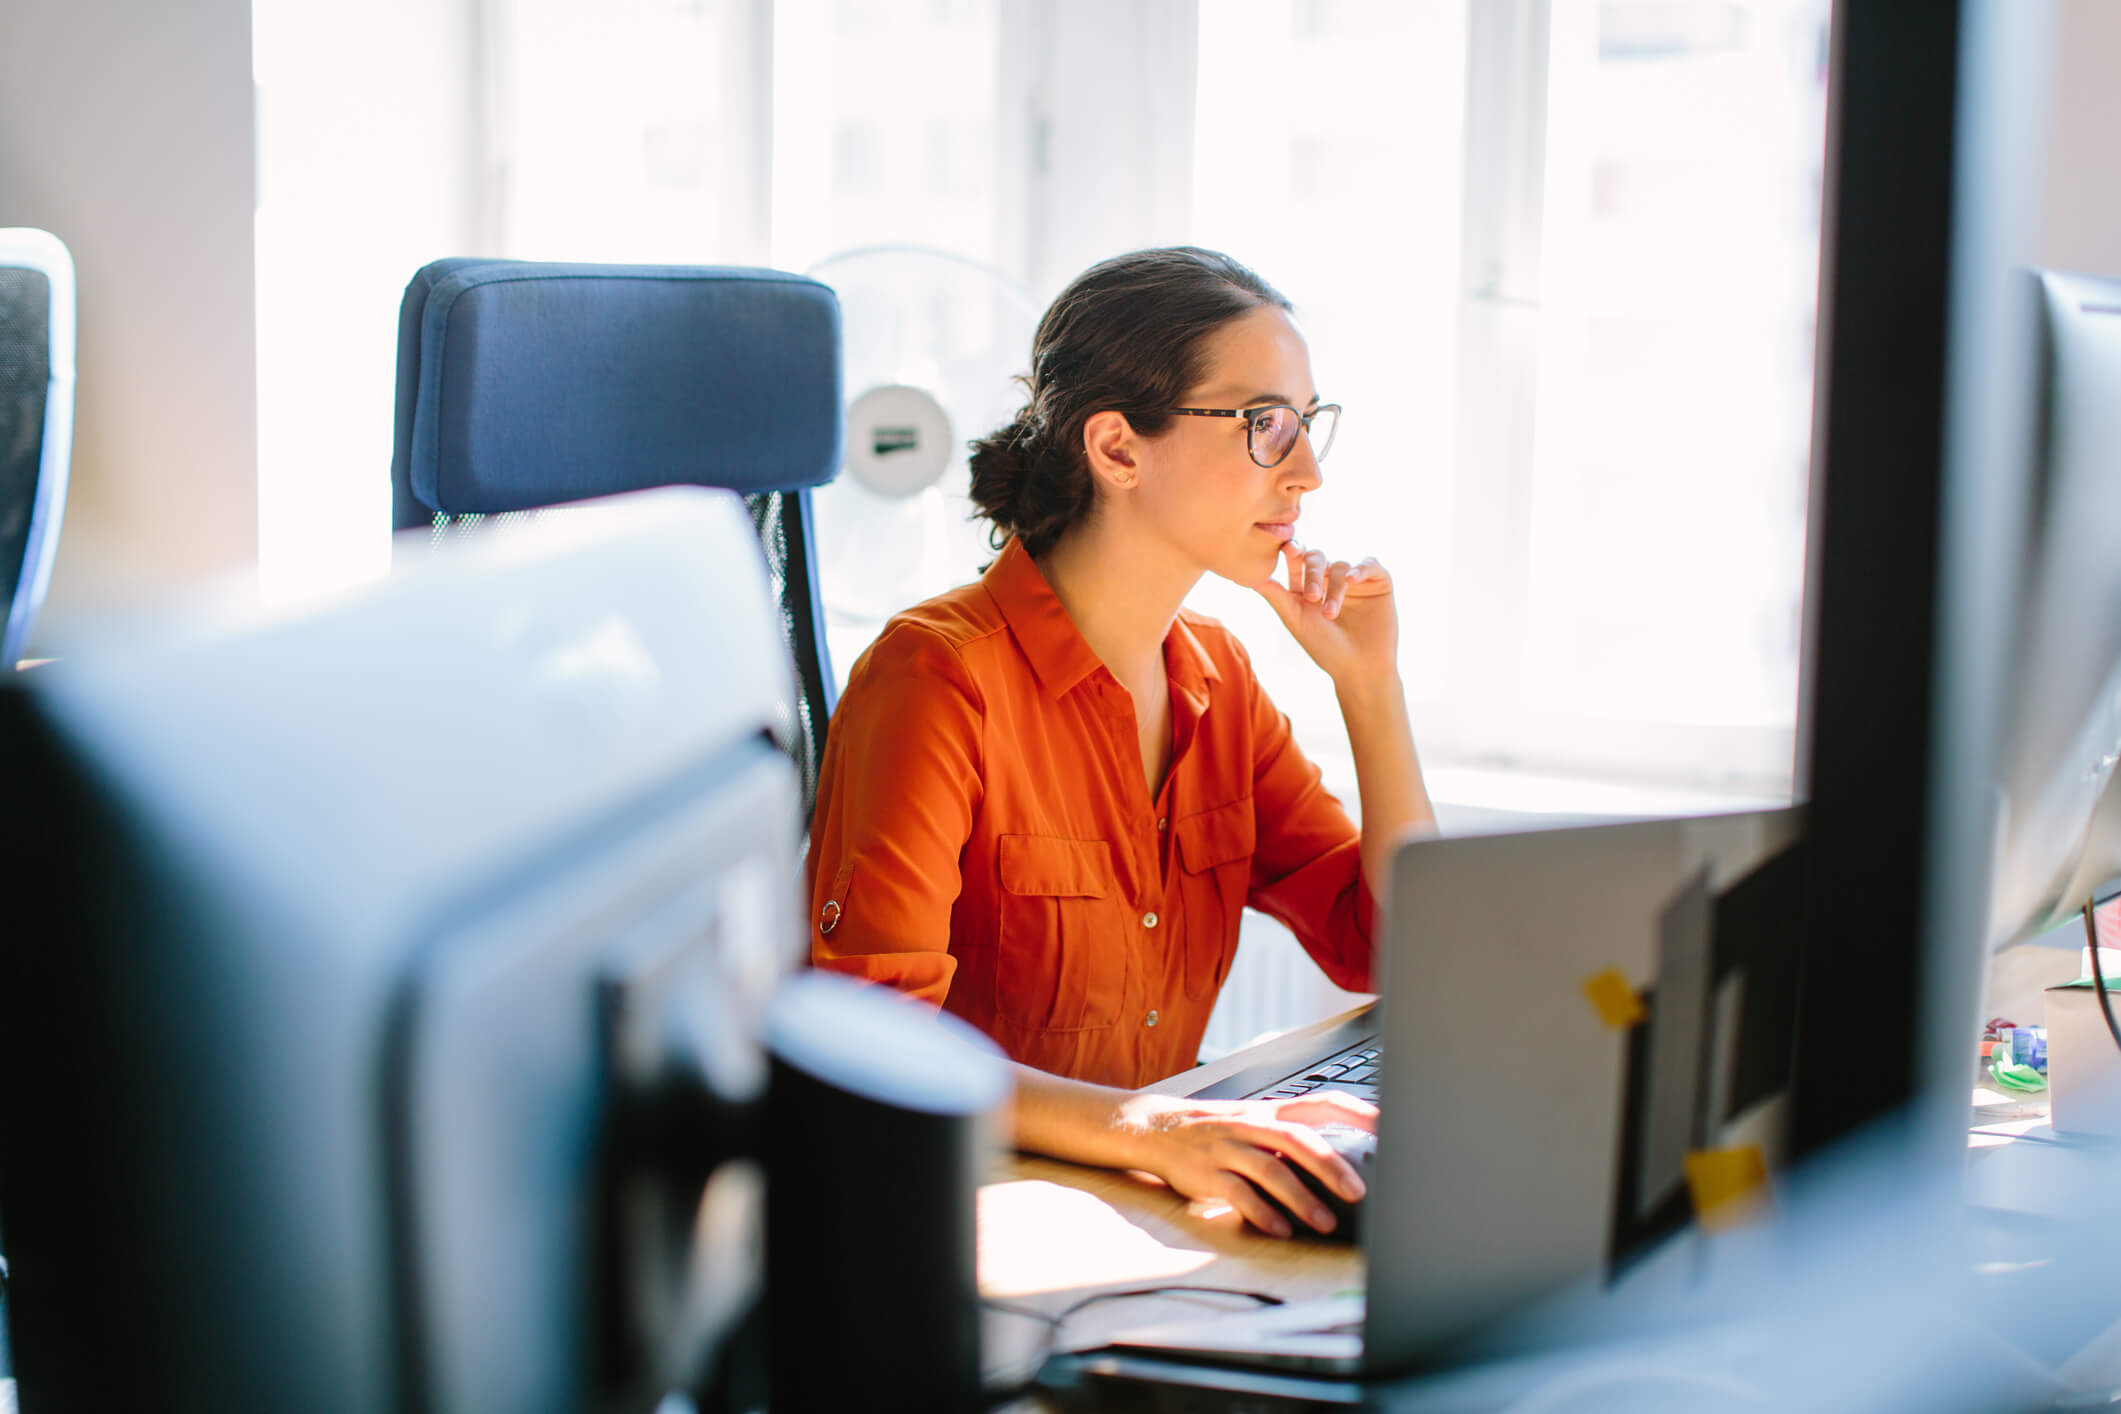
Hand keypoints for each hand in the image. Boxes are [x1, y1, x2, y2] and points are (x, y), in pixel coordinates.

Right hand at [1110, 1090, 1375, 1237]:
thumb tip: (1345, 1163)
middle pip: (1297, 1139)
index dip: (1355, 1112)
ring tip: (1324, 1222)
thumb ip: (1292, 1139)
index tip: (1388, 1127)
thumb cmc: (1217, 1132)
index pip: (1320, 1103)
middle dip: (1330, 1166)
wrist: (1155, 1128)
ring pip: (1269, 1169)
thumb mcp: (1255, 1124)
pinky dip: (1260, 1212)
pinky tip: (1280, 1229)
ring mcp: (1227, 1149)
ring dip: (1300, 1198)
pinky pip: (1237, 1193)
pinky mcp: (1206, 1175)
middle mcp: (1251, 1125)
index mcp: (1269, 1112)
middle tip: (1358, 1192)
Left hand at [1252, 540, 1397, 688]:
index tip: (1288, 548)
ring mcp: (1354, 579)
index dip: (1292, 549)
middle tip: (1310, 596)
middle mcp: (1329, 578)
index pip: (1297, 559)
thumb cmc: (1325, 648)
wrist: (1360, 669)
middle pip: (1317, 557)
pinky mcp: (1378, 582)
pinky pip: (1370, 564)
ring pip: (1340, 566)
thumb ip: (1275, 595)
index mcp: (1306, 585)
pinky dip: (1361, 568)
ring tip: (1330, 613)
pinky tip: (1352, 579)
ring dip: (1334, 588)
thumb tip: (1246, 575)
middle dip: (1312, 572)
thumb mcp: (1296, 620)